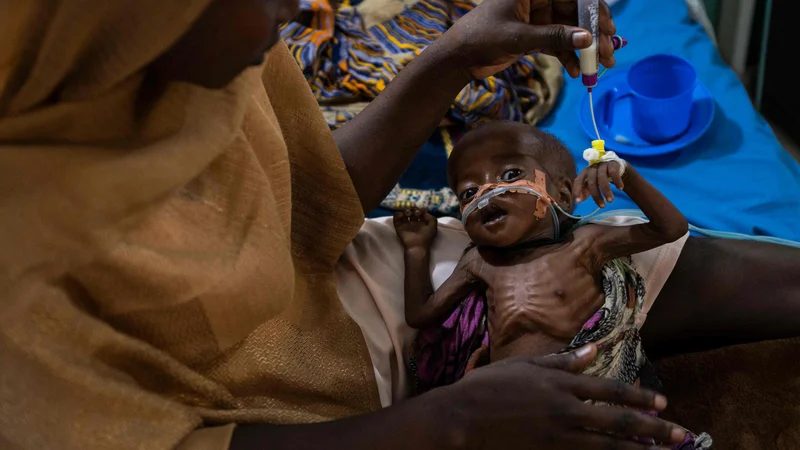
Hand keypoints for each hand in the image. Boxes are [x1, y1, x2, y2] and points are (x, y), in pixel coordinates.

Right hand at [394, 208, 437, 249]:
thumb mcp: (433, 227)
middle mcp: (413, 224)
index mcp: (421, 224)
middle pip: (412, 212)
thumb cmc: (426, 237)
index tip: (422, 210)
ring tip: (409, 213)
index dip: (421, 210)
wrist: (417, 246)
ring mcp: (405, 225)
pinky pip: (396, 218)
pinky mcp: (398, 227)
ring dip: (406, 210)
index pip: (419, 213)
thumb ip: (431, 218)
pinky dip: (398, 214)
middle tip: (417, 213)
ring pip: (404, 214)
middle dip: (414, 210)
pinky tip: (403, 215)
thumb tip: (424, 212)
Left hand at [438, 0, 616, 78]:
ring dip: (583, 50)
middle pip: (575, 12)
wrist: (457, 58)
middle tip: (608, 54)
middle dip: (593, 35)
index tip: (607, 30)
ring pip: (569, 30)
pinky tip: (575, 72)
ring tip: (596, 69)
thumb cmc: (480, 38)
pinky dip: (567, 57)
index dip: (594, 10)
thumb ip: (553, 37)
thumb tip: (587, 38)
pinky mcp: (533, 35)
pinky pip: (557, 43)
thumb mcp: (518, 37)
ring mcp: (536, 17)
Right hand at [438, 344, 686, 448]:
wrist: (460, 419)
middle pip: (618, 422)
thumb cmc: (488, 388)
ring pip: (609, 447)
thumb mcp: (524, 366)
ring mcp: (558, 438)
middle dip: (653, 429)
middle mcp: (566, 412)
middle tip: (680, 434)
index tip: (663, 403)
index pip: (610, 391)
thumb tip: (593, 351)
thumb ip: (562, 362)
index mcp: (561, 386)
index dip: (640, 396)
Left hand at [574, 161, 626, 207]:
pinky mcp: (612, 164)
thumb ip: (585, 191)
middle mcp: (592, 168)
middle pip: (592, 182)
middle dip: (596, 195)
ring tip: (610, 200)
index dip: (577, 190)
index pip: (578, 181)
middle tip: (602, 206)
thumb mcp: (591, 183)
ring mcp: (602, 165)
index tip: (579, 201)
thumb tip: (579, 200)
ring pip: (602, 178)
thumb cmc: (599, 177)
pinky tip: (620, 188)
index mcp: (584, 173)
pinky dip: (617, 181)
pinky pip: (613, 172)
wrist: (613, 165)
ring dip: (606, 191)